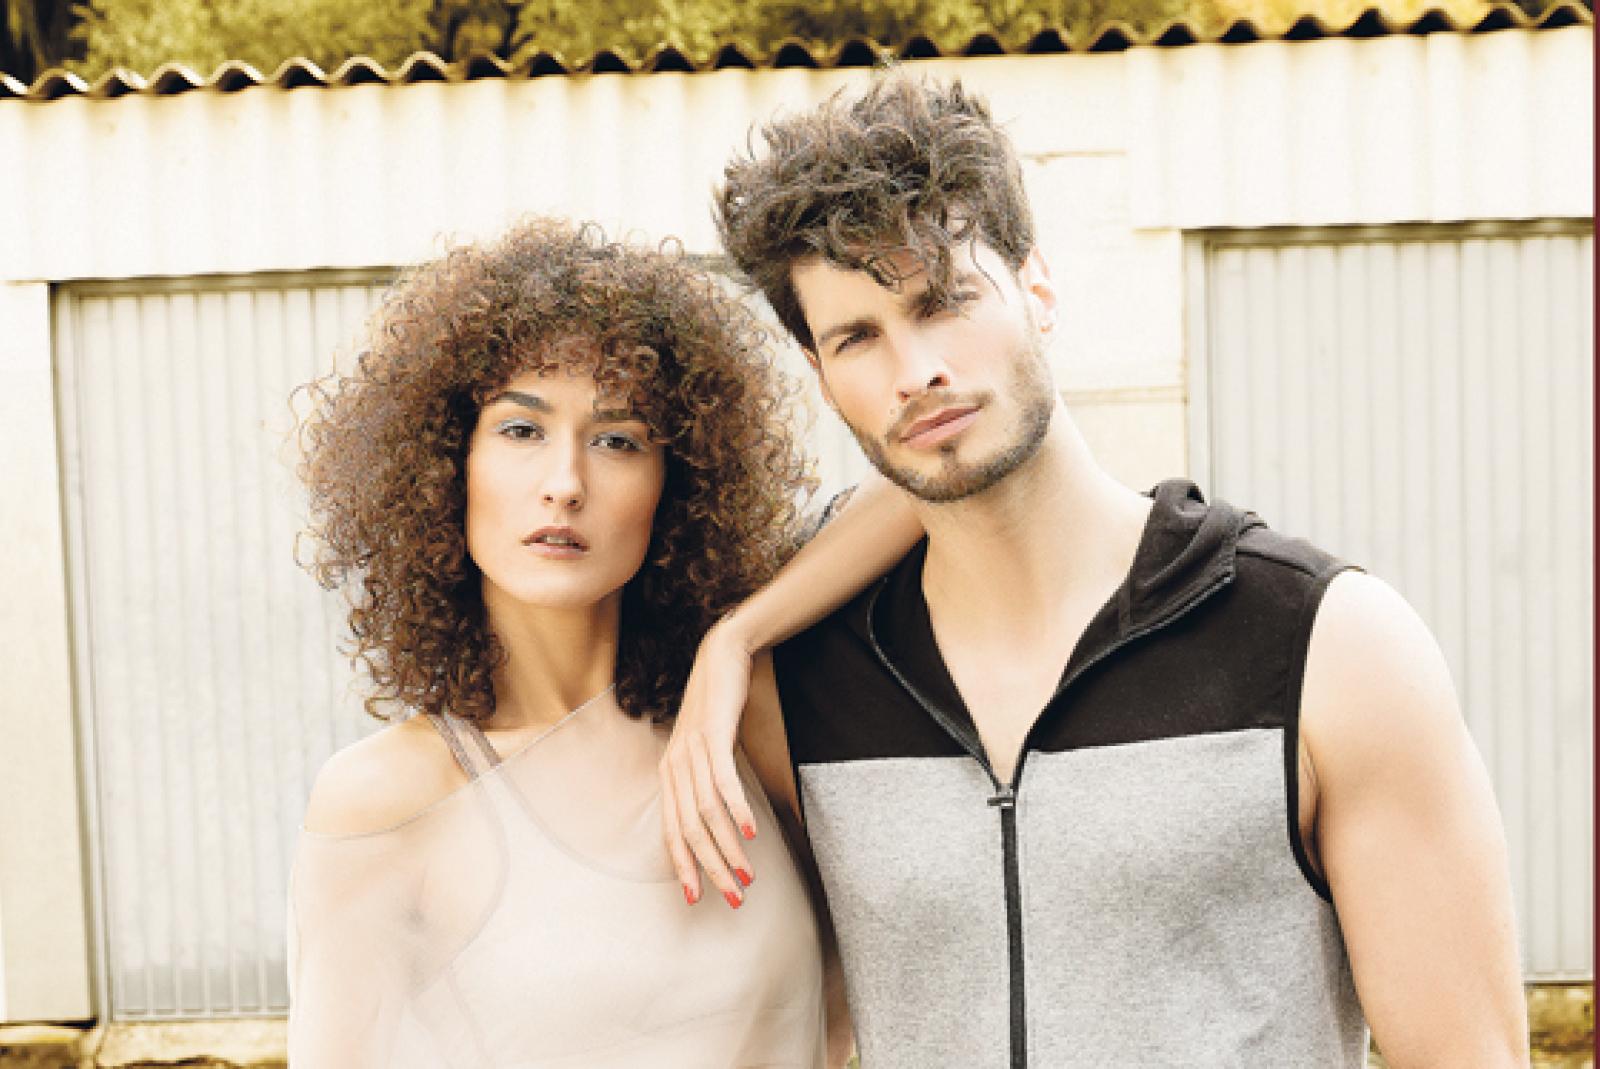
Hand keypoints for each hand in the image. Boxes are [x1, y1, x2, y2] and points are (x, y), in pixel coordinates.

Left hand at [660, 618, 759, 908]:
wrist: (722, 658)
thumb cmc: (717, 708)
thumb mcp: (706, 750)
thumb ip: (705, 782)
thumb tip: (719, 820)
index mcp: (670, 775)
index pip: (672, 833)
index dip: (684, 867)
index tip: (699, 899)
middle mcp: (675, 767)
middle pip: (689, 831)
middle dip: (711, 869)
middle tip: (733, 898)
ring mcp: (692, 752)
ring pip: (706, 813)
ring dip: (727, 849)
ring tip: (748, 874)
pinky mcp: (713, 737)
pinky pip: (723, 782)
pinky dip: (736, 811)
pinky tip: (751, 833)